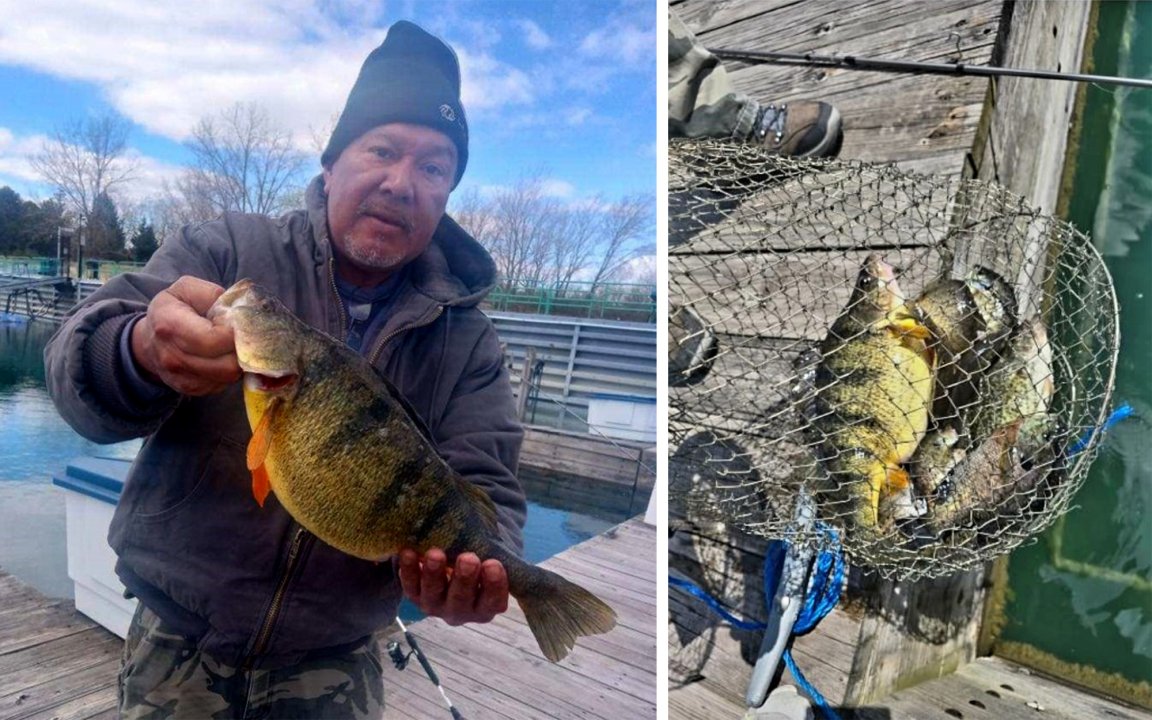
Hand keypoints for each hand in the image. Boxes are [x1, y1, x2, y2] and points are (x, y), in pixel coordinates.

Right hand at [131, 276, 240, 394]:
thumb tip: (235, 311)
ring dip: (237, 361)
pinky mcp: (189, 389)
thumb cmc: (173, 309)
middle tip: (239, 336)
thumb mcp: (187, 288)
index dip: (233, 332)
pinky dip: (228, 372)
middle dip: (241, 349)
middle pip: (225, 364)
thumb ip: (211, 294)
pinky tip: (222, 357)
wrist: (149, 340)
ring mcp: (179, 376)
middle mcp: (171, 356)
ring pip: (227, 377)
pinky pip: (221, 385)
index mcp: (169, 325)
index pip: (213, 339)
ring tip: (231, 345)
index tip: (234, 323)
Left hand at [398, 548, 509, 625]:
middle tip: (468, 558)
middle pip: (462, 598)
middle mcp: (461, 611)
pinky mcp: (415, 597)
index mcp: (485, 606)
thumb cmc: (478, 564)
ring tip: (435, 554)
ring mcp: (436, 605)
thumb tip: (494, 539)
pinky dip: (408, 570)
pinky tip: (408, 553)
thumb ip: (495, 556)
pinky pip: (410, 586)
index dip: (494, 585)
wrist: (452, 567)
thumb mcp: (490, 562)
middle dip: (464, 578)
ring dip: (434, 574)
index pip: (493, 601)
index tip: (494, 564)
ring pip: (433, 594)